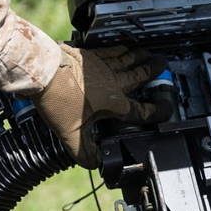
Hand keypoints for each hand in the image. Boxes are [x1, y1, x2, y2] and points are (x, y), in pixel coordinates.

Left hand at [33, 44, 168, 167]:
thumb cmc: (58, 100)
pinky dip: (121, 48)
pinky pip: (112, 51)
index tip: (166, 109)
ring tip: (150, 54)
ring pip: (128, 60)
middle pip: (140, 76)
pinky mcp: (91, 56)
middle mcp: (113, 82)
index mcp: (113, 103)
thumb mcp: (72, 134)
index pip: (141, 110)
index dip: (157, 111)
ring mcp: (102, 67)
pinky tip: (124, 46)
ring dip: (141, 57)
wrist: (43, 73)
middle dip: (153, 72)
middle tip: (163, 66)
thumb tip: (96, 163)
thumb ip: (85, 153)